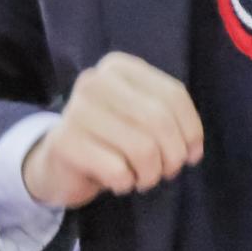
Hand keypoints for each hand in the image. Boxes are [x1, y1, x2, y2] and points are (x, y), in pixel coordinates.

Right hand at [20, 53, 203, 209]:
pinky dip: (125, 183)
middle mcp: (96, 81)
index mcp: (119, 67)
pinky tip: (118, 182)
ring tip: (142, 178)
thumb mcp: (141, 118)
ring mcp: (76, 109)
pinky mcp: (65, 142)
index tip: (191, 154)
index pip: (173, 94)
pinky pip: (117, 170)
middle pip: (159, 120)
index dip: (191, 130)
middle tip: (165, 172)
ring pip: (142, 148)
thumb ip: (170, 120)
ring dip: (150, 174)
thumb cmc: (110, 139)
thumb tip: (192, 149)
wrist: (59, 163)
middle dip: (172, 156)